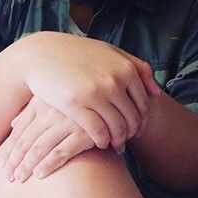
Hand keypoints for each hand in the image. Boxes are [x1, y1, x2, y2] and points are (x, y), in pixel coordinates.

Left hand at [1, 95, 98, 183]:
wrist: (108, 100)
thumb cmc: (75, 102)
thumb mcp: (51, 99)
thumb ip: (32, 110)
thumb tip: (13, 124)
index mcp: (41, 103)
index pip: (20, 130)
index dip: (10, 149)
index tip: (2, 166)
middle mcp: (52, 111)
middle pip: (27, 140)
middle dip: (16, 160)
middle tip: (8, 177)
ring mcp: (67, 121)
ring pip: (41, 147)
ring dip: (28, 165)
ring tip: (20, 179)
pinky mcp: (85, 133)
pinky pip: (62, 151)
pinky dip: (49, 164)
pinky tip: (39, 175)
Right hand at [20, 32, 161, 152]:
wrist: (40, 55)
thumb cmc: (75, 53)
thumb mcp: (107, 51)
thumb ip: (135, 66)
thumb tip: (156, 91)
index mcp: (124, 68)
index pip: (143, 104)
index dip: (142, 120)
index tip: (136, 129)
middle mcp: (114, 80)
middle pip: (132, 118)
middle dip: (132, 134)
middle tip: (126, 141)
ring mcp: (95, 93)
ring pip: (118, 128)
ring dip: (118, 141)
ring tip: (114, 145)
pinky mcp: (77, 105)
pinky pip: (98, 132)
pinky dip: (103, 141)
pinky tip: (99, 143)